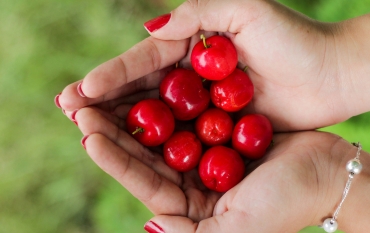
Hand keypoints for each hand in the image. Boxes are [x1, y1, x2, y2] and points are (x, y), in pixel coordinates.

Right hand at [57, 0, 369, 131]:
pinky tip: (128, 148)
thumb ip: (196, 14)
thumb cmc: (294, 38)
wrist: (331, 74)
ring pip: (154, 113)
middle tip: (67, 109)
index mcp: (194, 43)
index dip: (112, 74)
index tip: (81, 88)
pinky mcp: (215, 125)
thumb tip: (150, 28)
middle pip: (141, 87)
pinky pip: (179, 134)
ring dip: (120, 121)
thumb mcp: (242, 8)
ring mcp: (201, 102)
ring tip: (85, 128)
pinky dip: (154, 142)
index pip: (144, 59)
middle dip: (104, 98)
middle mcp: (191, 73)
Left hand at [74, 106, 369, 231]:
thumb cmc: (286, 205)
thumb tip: (150, 227)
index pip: (144, 182)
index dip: (115, 160)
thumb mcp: (237, 230)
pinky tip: (144, 83)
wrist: (327, 174)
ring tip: (102, 93)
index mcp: (189, 208)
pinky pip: (185, 113)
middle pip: (145, 154)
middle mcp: (191, 181)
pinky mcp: (216, 131)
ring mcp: (202, 154)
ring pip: (160, 131)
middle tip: (81, 108)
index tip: (88, 135)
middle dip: (113, 131)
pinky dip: (165, 99)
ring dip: (133, 112)